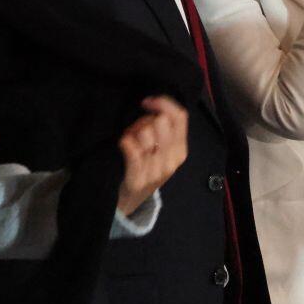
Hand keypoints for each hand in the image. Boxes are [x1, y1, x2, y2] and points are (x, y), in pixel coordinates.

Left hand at [116, 96, 188, 215]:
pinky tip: (123, 144)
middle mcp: (171, 160)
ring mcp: (156, 171)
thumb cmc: (146, 169)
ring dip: (133, 132)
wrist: (131, 200)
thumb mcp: (162, 150)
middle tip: (136, 129)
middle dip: (144, 120)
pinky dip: (125, 142)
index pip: (180, 116)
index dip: (163, 103)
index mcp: (180, 150)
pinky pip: (132, 150)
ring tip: (129, 140)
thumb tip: (153, 108)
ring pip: (146, 133)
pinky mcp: (138, 180)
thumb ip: (164, 130)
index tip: (147, 102)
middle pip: (161, 121)